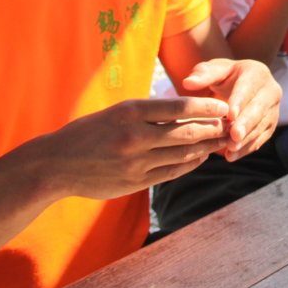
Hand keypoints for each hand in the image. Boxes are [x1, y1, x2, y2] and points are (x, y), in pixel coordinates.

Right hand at [34, 97, 232, 199]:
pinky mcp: (135, 182)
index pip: (178, 107)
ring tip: (223, 140)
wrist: (56, 165)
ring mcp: (135, 162)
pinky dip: (190, 163)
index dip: (205, 107)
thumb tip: (183, 110)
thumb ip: (147, 112)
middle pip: (186, 132)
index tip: (224, 105)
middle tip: (232, 124)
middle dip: (213, 128)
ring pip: (182, 153)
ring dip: (207, 147)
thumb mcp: (115, 112)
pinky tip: (201, 156)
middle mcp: (134, 136)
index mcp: (129, 112)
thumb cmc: (87, 133)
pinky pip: (171, 172)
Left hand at [183, 59, 281, 160]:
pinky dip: (246, 148)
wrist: (242, 84)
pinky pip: (261, 138)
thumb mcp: (214, 70)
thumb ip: (203, 75)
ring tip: (230, 149)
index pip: (248, 88)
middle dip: (246, 124)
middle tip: (234, 136)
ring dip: (246, 139)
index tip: (229, 116)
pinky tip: (232, 156)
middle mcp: (270, 91)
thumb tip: (188, 83)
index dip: (239, 102)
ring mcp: (273, 110)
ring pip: (262, 126)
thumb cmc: (225, 76)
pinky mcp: (270, 125)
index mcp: (257, 73)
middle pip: (259, 109)